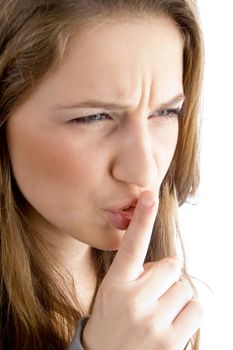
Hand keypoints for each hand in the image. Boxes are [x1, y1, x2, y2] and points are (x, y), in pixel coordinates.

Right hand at [82, 191, 202, 349]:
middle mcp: (133, 300)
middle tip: (150, 296)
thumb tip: (172, 265)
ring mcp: (152, 322)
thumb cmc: (113, 319)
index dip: (142, 219)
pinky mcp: (170, 341)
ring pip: (185, 288)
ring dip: (176, 297)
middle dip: (165, 277)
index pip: (131, 245)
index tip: (149, 195)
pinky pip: (196, 309)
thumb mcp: (114, 291)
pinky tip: (171, 324)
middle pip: (171, 266)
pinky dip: (188, 313)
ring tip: (158, 314)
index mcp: (116, 283)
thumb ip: (137, 273)